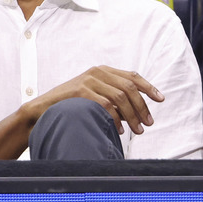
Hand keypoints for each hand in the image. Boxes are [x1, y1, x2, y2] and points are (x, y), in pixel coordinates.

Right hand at [30, 66, 163, 134]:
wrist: (42, 110)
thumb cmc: (72, 106)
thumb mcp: (95, 97)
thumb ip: (114, 100)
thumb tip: (138, 112)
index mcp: (103, 71)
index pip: (133, 76)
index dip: (149, 88)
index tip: (160, 100)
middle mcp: (98, 72)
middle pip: (129, 87)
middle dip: (142, 106)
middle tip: (148, 124)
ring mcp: (88, 80)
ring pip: (120, 97)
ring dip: (132, 115)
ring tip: (138, 131)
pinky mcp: (80, 91)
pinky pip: (106, 105)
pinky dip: (116, 118)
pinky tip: (119, 130)